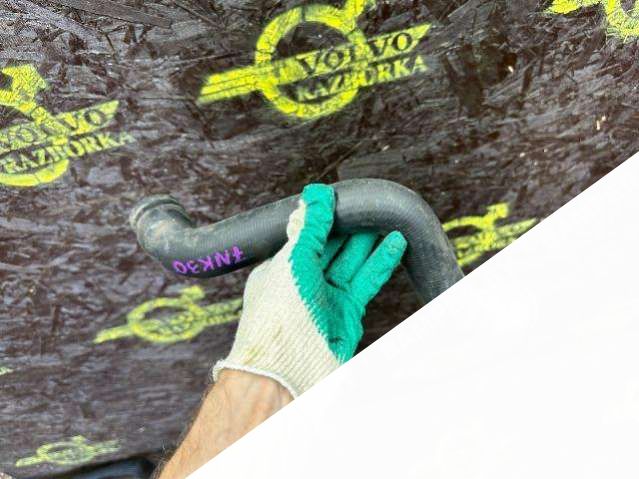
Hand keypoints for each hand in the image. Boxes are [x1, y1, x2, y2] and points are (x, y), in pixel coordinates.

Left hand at [213, 183, 406, 396]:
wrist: (287, 369)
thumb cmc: (278, 316)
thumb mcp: (292, 261)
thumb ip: (307, 229)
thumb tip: (313, 195)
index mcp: (281, 267)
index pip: (305, 233)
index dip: (323, 215)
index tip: (341, 195)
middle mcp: (303, 281)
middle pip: (331, 245)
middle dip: (349, 225)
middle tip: (368, 203)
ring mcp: (326, 297)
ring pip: (351, 261)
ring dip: (368, 240)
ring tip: (385, 216)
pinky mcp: (347, 311)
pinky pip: (367, 280)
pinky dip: (381, 261)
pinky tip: (395, 243)